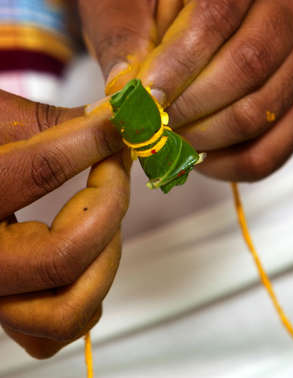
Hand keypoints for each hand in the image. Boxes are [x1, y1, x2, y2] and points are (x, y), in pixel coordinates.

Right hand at [0, 91, 128, 357]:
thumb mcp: (0, 123)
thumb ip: (56, 125)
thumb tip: (116, 119)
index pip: (40, 172)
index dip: (94, 142)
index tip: (120, 127)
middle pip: (64, 258)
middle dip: (108, 208)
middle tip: (114, 171)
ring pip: (65, 311)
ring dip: (104, 260)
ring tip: (101, 218)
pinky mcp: (6, 310)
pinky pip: (53, 333)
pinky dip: (84, 300)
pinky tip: (88, 259)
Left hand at [80, 0, 292, 181]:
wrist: (183, 4)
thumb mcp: (119, 2)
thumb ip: (119, 43)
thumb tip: (127, 102)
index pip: (214, 18)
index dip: (176, 68)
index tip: (143, 101)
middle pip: (248, 66)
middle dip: (190, 109)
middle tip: (152, 127)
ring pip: (263, 110)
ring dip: (208, 137)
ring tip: (170, 138)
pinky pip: (276, 146)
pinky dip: (233, 163)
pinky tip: (199, 154)